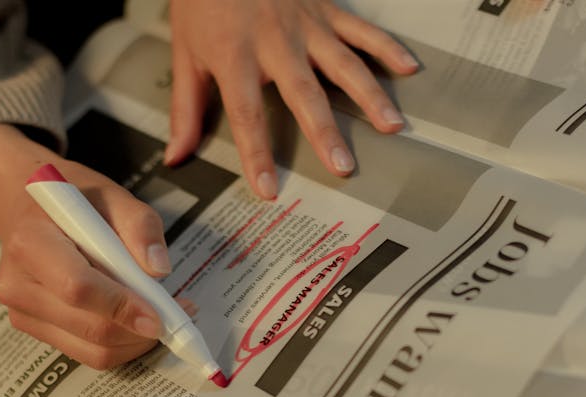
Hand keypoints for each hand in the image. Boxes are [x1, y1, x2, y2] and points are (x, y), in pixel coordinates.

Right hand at [0, 124, 192, 368]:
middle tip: (178, 315)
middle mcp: (17, 285)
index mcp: (31, 243)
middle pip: (89, 327)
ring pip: (91, 351)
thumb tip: (158, 269)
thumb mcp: (111, 195)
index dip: (121, 306)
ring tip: (163, 316)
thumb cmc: (73, 202)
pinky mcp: (34, 330)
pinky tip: (137, 322)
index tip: (160, 317)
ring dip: (135, 342)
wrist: (28, 211)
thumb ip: (140, 225)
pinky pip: (86, 354)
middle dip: (139, 330)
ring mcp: (22, 313)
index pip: (77, 288)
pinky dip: (121, 345)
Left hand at [165, 0, 418, 198]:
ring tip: (391, 125)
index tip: (268, 188)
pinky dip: (387, 48)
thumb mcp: (185, 53)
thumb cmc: (203, 2)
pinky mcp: (326, 9)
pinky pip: (361, 30)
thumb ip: (186, 109)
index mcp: (235, 56)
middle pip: (303, 93)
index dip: (257, 154)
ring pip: (343, 63)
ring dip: (369, 95)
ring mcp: (306, 24)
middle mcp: (275, 42)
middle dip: (323, 132)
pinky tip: (409, 69)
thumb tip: (176, 156)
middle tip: (343, 166)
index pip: (247, 113)